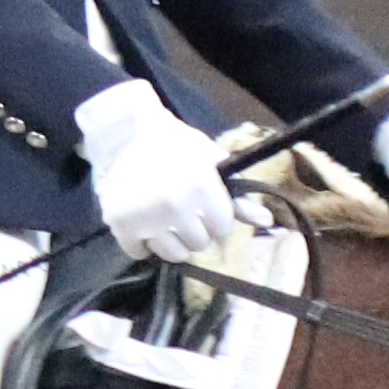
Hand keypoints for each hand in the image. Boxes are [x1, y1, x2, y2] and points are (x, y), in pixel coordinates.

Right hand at [75, 79, 242, 261]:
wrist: (124, 133)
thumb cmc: (173, 144)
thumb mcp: (209, 160)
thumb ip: (236, 195)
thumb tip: (266, 222)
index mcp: (202, 188)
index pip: (221, 228)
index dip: (214, 218)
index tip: (202, 205)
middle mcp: (176, 206)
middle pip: (199, 244)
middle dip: (193, 230)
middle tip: (180, 209)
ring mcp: (147, 218)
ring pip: (172, 254)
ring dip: (170, 242)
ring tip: (162, 220)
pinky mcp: (121, 225)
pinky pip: (139, 253)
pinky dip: (141, 244)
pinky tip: (142, 224)